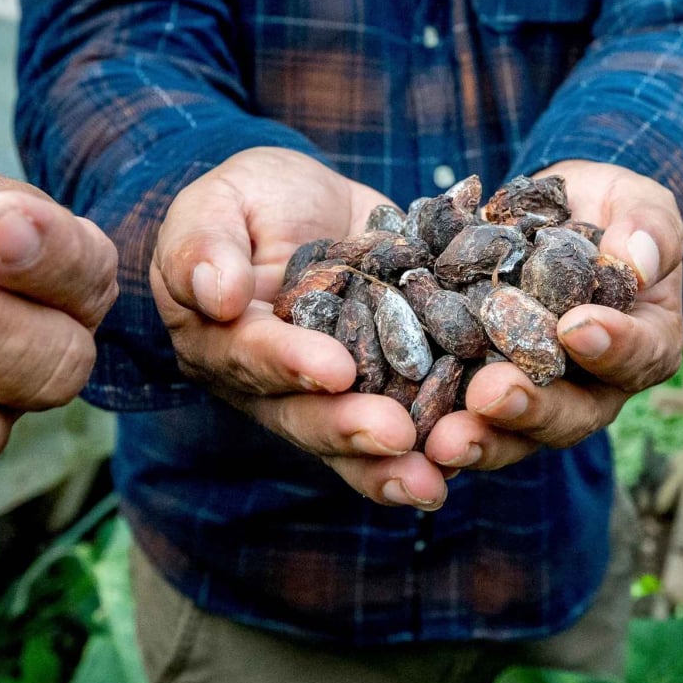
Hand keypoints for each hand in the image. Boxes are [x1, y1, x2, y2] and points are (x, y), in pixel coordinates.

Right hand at [150, 147, 449, 510]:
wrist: (313, 204)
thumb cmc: (251, 200)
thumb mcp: (218, 204)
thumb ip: (205, 246)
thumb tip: (219, 295)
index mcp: (224, 343)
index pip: (254, 358)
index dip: (291, 365)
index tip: (333, 370)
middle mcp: (275, 387)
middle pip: (308, 417)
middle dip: (352, 428)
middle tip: (396, 436)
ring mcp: (333, 397)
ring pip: (357, 442)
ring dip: (394, 465)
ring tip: (432, 482)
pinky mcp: (388, 386)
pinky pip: (412, 420)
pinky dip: (442, 440)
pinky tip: (477, 451)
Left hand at [423, 160, 682, 471]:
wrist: (548, 218)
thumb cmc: (606, 210)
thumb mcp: (635, 203)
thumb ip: (646, 228)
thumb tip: (637, 259)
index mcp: (642, 345)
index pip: (636, 354)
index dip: (611, 345)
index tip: (576, 326)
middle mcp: (592, 388)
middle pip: (569, 414)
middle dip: (529, 407)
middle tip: (492, 394)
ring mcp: (534, 399)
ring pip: (511, 434)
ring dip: (477, 437)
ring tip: (442, 439)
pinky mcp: (479, 395)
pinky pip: (458, 419)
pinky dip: (432, 424)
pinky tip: (403, 428)